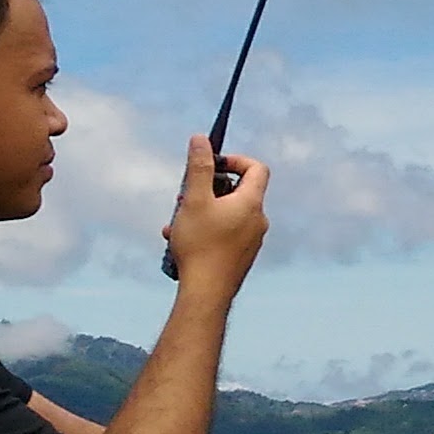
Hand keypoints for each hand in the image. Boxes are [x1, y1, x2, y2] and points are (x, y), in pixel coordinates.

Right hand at [162, 137, 269, 290]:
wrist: (207, 294)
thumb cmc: (201, 246)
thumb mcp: (194, 200)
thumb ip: (198, 167)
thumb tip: (200, 138)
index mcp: (252, 204)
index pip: (257, 168)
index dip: (236, 159)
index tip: (213, 164)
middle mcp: (258, 221)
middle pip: (238, 191)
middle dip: (208, 189)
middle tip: (185, 195)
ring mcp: (251, 241)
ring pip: (226, 214)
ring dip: (201, 211)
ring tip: (176, 221)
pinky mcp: (241, 257)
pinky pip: (224, 234)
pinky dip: (204, 231)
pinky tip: (179, 241)